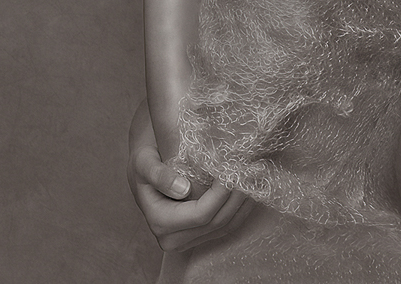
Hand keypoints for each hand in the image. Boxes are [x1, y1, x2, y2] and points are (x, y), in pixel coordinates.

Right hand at [128, 102, 254, 251]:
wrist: (144, 167)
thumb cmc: (144, 160)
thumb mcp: (144, 161)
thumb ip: (158, 174)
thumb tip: (182, 190)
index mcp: (159, 222)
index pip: (201, 214)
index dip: (221, 194)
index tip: (234, 170)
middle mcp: (172, 239)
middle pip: (217, 222)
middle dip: (237, 197)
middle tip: (252, 169)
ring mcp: (187, 240)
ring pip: (226, 226)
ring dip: (244, 203)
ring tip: (256, 176)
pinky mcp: (199, 235)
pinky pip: (226, 226)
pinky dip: (241, 209)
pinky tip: (251, 188)